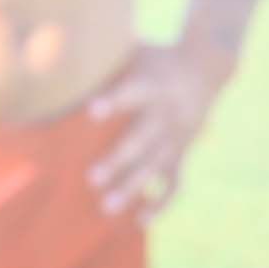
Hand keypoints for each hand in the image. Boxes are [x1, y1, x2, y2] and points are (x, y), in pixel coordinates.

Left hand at [81, 39, 238, 215]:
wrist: (206, 64)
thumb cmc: (155, 56)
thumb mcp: (136, 47)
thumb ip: (106, 53)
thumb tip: (62, 47)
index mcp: (155, 83)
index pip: (135, 92)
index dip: (116, 101)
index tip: (92, 111)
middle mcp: (168, 114)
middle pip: (144, 140)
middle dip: (119, 160)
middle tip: (93, 178)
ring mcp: (177, 138)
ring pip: (155, 167)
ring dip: (133, 188)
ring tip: (108, 207)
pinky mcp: (182, 154)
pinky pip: (175, 184)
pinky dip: (161, 204)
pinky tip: (140, 220)